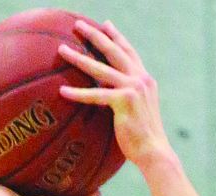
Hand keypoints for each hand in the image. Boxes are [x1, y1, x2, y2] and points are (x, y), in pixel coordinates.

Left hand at [58, 19, 169, 168]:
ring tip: (61, 50)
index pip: (129, 52)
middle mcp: (141, 78)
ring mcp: (134, 88)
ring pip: (100, 69)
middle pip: (114, 50)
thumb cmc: (144, 139)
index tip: (105, 24)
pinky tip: (62, 91)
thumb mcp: (139, 112)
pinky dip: (78, 93)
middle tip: (78, 24)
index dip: (117, 37)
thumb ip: (129, 99)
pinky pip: (96, 95)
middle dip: (95, 35)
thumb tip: (114, 98)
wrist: (154, 151)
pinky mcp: (125, 101)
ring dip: (79, 57)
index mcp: (145, 79)